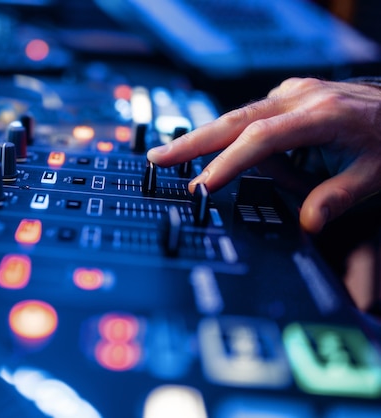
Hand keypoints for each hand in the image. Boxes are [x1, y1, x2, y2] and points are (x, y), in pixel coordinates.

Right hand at [147, 77, 380, 232]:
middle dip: (192, 142)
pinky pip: (256, 120)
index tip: (201, 186)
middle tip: (158, 158)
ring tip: (265, 174)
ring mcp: (292, 92)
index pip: (259, 140)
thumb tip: (307, 225)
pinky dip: (248, 142)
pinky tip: (267, 159)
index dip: (226, 163)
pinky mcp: (288, 94)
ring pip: (240, 120)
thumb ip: (335, 200)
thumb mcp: (372, 175)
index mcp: (320, 115)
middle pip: (232, 120)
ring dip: (225, 148)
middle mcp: (300, 96)